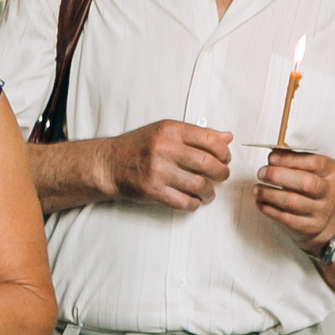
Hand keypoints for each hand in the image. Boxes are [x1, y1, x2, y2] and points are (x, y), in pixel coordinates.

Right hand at [105, 118, 233, 209]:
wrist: (109, 164)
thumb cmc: (136, 147)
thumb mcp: (165, 132)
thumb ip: (196, 134)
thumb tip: (226, 138)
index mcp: (170, 131)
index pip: (210, 140)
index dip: (224, 152)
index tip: (225, 158)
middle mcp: (164, 149)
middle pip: (208, 164)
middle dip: (221, 173)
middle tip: (221, 176)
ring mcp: (158, 171)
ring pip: (198, 185)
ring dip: (209, 192)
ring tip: (209, 192)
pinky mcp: (152, 190)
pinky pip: (183, 201)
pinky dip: (194, 203)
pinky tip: (194, 200)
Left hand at [255, 150, 334, 251]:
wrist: (326, 219)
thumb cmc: (314, 189)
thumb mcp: (314, 172)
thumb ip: (297, 161)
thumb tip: (274, 154)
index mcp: (333, 173)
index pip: (314, 163)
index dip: (289, 160)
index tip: (271, 158)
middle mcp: (331, 192)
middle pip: (305, 183)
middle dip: (277, 176)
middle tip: (261, 173)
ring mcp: (322, 211)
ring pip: (292, 202)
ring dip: (269, 194)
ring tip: (257, 189)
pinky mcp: (310, 227)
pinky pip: (286, 218)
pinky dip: (269, 209)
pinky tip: (261, 202)